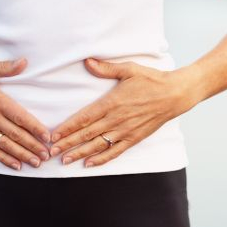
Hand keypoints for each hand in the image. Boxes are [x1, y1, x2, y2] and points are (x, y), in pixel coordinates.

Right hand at [0, 58, 50, 170]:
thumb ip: (6, 67)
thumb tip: (24, 61)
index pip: (20, 117)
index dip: (35, 128)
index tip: (48, 137)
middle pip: (16, 135)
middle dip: (33, 146)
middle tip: (47, 155)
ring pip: (5, 145)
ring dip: (22, 155)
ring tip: (36, 163)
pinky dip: (4, 159)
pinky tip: (16, 165)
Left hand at [49, 57, 197, 167]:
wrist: (175, 94)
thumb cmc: (152, 80)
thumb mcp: (129, 69)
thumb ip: (107, 68)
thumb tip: (88, 62)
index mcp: (112, 102)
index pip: (84, 118)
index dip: (67, 128)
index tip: (53, 135)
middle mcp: (116, 119)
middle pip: (86, 134)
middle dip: (67, 144)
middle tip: (51, 152)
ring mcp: (125, 131)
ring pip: (98, 145)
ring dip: (80, 153)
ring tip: (65, 160)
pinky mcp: (134, 138)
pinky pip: (115, 151)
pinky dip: (101, 159)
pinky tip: (89, 164)